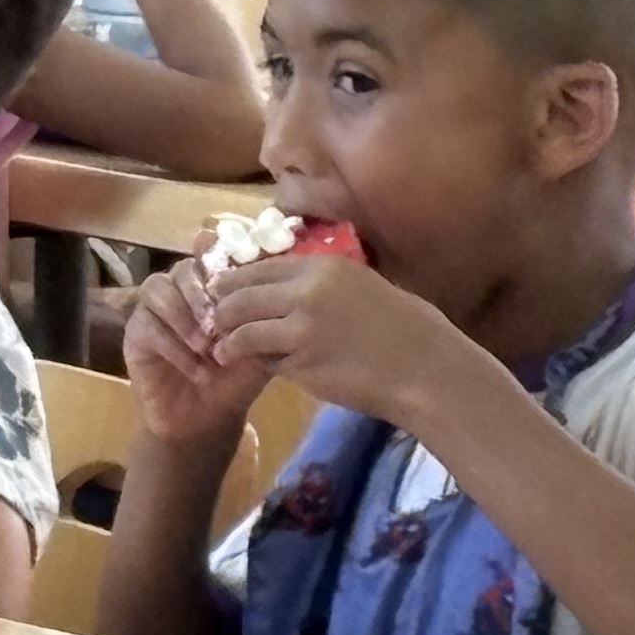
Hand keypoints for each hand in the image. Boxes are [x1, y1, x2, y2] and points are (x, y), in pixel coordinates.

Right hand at [120, 260, 272, 445]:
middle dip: (200, 292)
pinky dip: (174, 346)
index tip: (231, 272)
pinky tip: (195, 368)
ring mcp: (154, 311)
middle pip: (183, 269)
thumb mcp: (258, 352)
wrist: (204, 423)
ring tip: (204, 346)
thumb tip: (268, 293)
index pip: (209, 256)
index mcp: (210, 288)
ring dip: (182, 314)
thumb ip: (263, 321)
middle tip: (217, 322)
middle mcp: (180, 292)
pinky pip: (148, 326)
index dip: (216, 255)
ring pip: (157, 288)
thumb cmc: (233, 383)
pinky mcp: (135, 335)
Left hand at [196, 248, 477, 433]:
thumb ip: (321, 284)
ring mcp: (303, 327)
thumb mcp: (361, 285)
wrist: (423, 366)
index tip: (222, 291)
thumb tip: (286, 288)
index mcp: (323, 266)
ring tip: (220, 350)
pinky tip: (250, 368)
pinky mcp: (302, 363)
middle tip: (211, 322)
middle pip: (242, 295)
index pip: (261, 266)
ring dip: (227, 342)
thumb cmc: (403, 327)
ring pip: (244, 330)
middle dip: (220, 309)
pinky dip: (255, 364)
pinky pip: (265, 361)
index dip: (234, 280)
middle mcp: (308, 290)